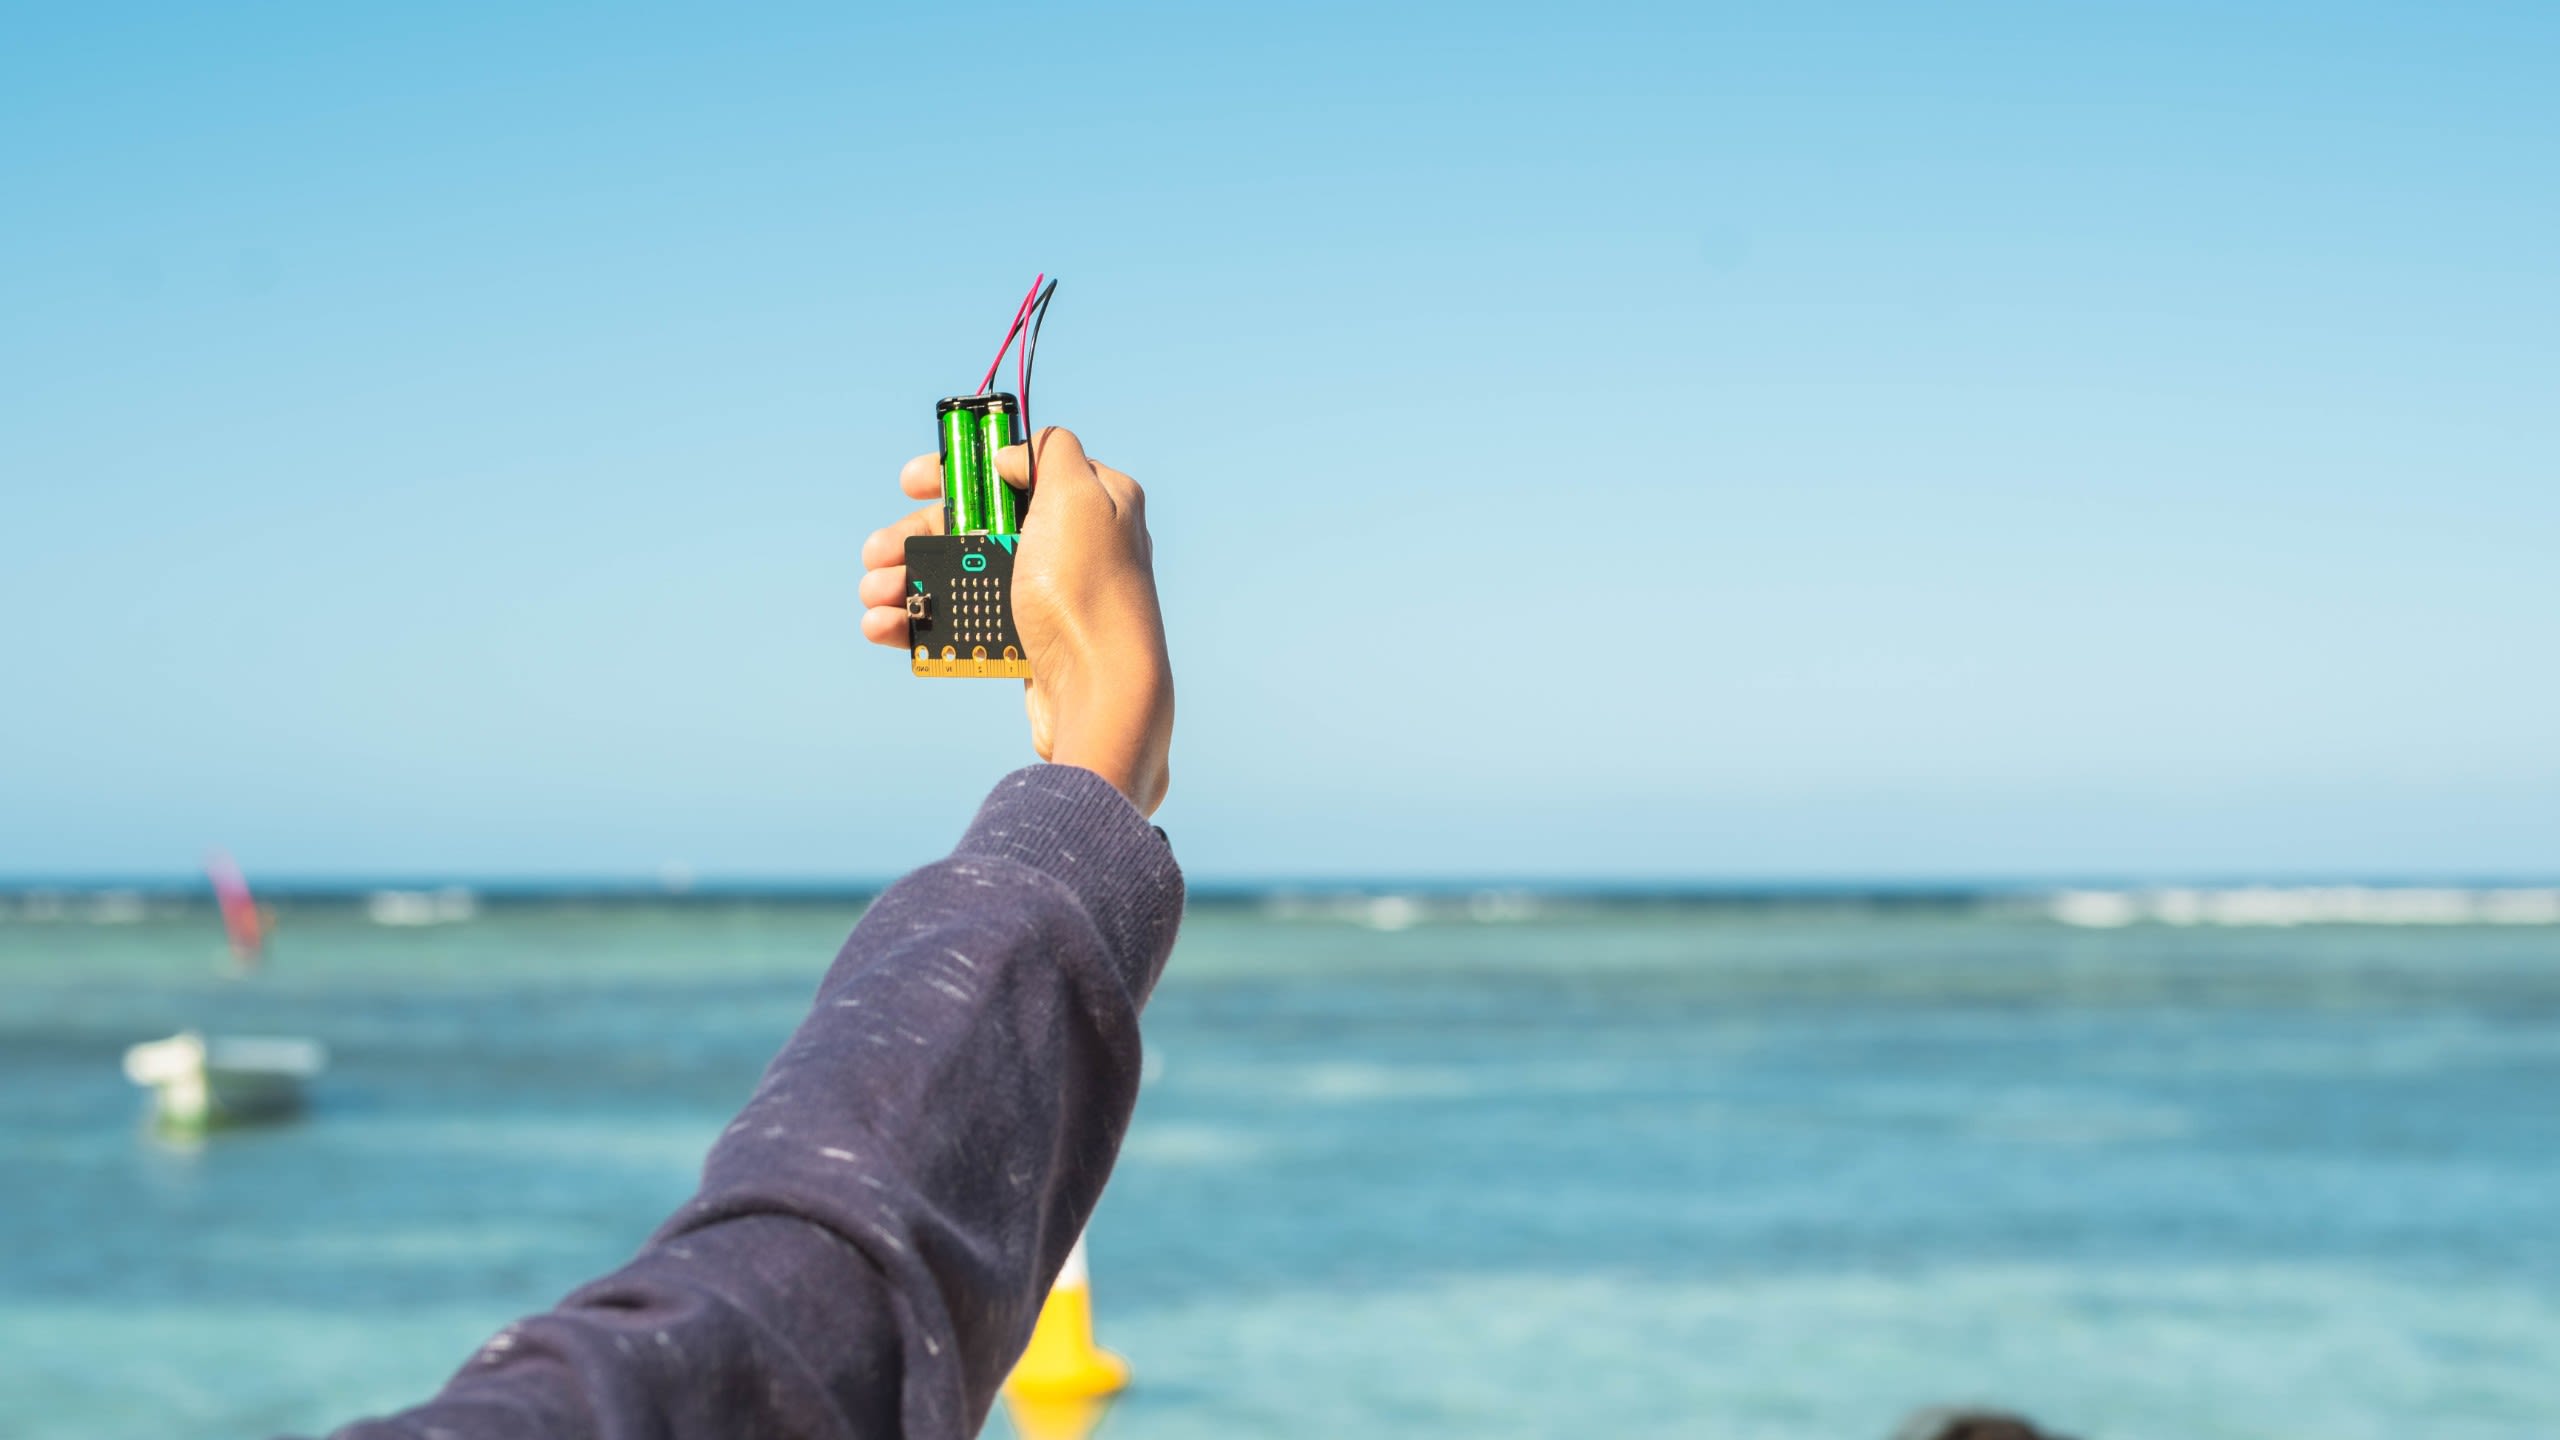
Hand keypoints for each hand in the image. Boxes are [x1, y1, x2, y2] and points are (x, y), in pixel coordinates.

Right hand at [860, 427, 1173, 814]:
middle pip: (973, 525)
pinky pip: (963, 621)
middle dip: (915, 535)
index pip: (1010, 471)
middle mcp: (1069, 545)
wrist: (1100, 692)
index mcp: (1088, 502)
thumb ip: (1048, 452)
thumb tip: (1009, 456)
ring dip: (906, 579)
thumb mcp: (1079, 497)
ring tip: (874, 594)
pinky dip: (920, 620)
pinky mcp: (1025, 641)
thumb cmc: (1088, 592)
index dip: (954, 472)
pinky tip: (883, 625)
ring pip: (960, 574)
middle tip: (876, 552)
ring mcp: (1045, 595)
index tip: (909, 482)